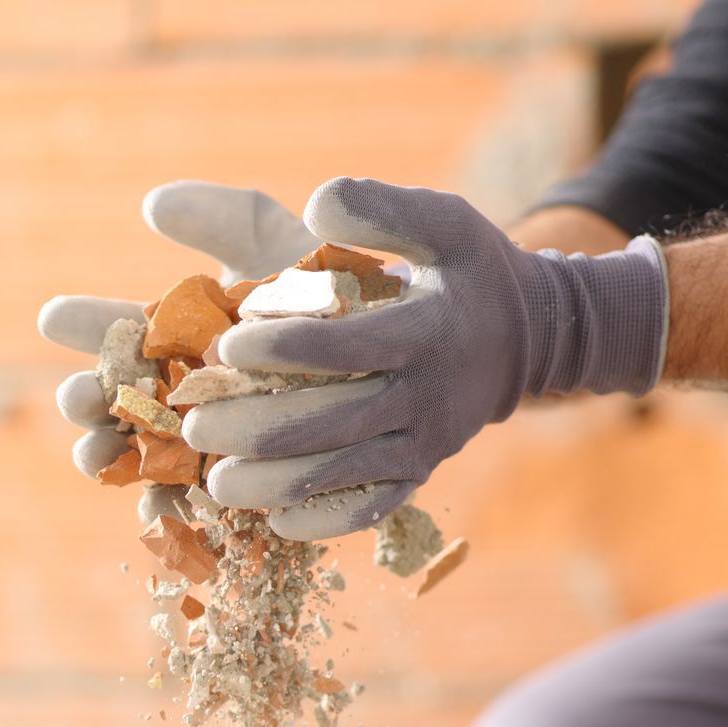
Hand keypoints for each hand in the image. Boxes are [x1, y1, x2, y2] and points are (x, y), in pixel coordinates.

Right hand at [36, 182, 319, 522]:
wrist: (401, 354)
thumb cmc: (329, 293)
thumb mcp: (278, 247)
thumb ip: (222, 219)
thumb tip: (154, 204)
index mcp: (181, 335)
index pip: (124, 332)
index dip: (89, 326)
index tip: (53, 317)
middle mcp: (184, 393)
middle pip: (123, 400)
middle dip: (91, 399)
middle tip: (74, 395)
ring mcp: (208, 446)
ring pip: (147, 457)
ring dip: (114, 456)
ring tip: (93, 453)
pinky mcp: (242, 493)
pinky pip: (198, 510)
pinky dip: (169, 511)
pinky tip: (151, 507)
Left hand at [188, 178, 668, 538]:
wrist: (532, 337)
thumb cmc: (465, 270)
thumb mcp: (439, 219)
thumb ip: (378, 207)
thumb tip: (318, 203)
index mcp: (430, 328)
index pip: (350, 346)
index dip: (286, 350)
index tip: (227, 346)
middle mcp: (429, 395)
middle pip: (334, 421)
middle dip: (260, 428)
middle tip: (195, 429)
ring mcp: (426, 443)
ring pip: (344, 473)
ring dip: (276, 483)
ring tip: (215, 484)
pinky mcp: (421, 473)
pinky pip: (372, 507)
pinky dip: (324, 520)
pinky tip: (273, 522)